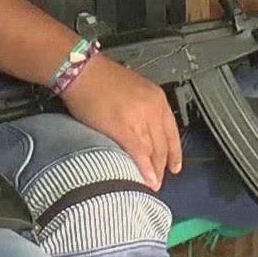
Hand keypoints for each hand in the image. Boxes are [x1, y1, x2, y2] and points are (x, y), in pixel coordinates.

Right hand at [59, 54, 182, 189]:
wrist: (82, 71)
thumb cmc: (102, 79)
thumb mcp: (134, 89)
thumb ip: (144, 109)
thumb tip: (145, 133)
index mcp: (157, 99)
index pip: (172, 132)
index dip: (175, 153)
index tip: (175, 167)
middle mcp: (153, 109)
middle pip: (163, 145)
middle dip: (162, 166)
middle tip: (158, 182)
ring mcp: (139, 118)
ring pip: (152, 151)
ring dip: (153, 171)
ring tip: (150, 185)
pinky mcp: (122, 127)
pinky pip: (138, 152)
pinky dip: (142, 168)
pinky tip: (144, 180)